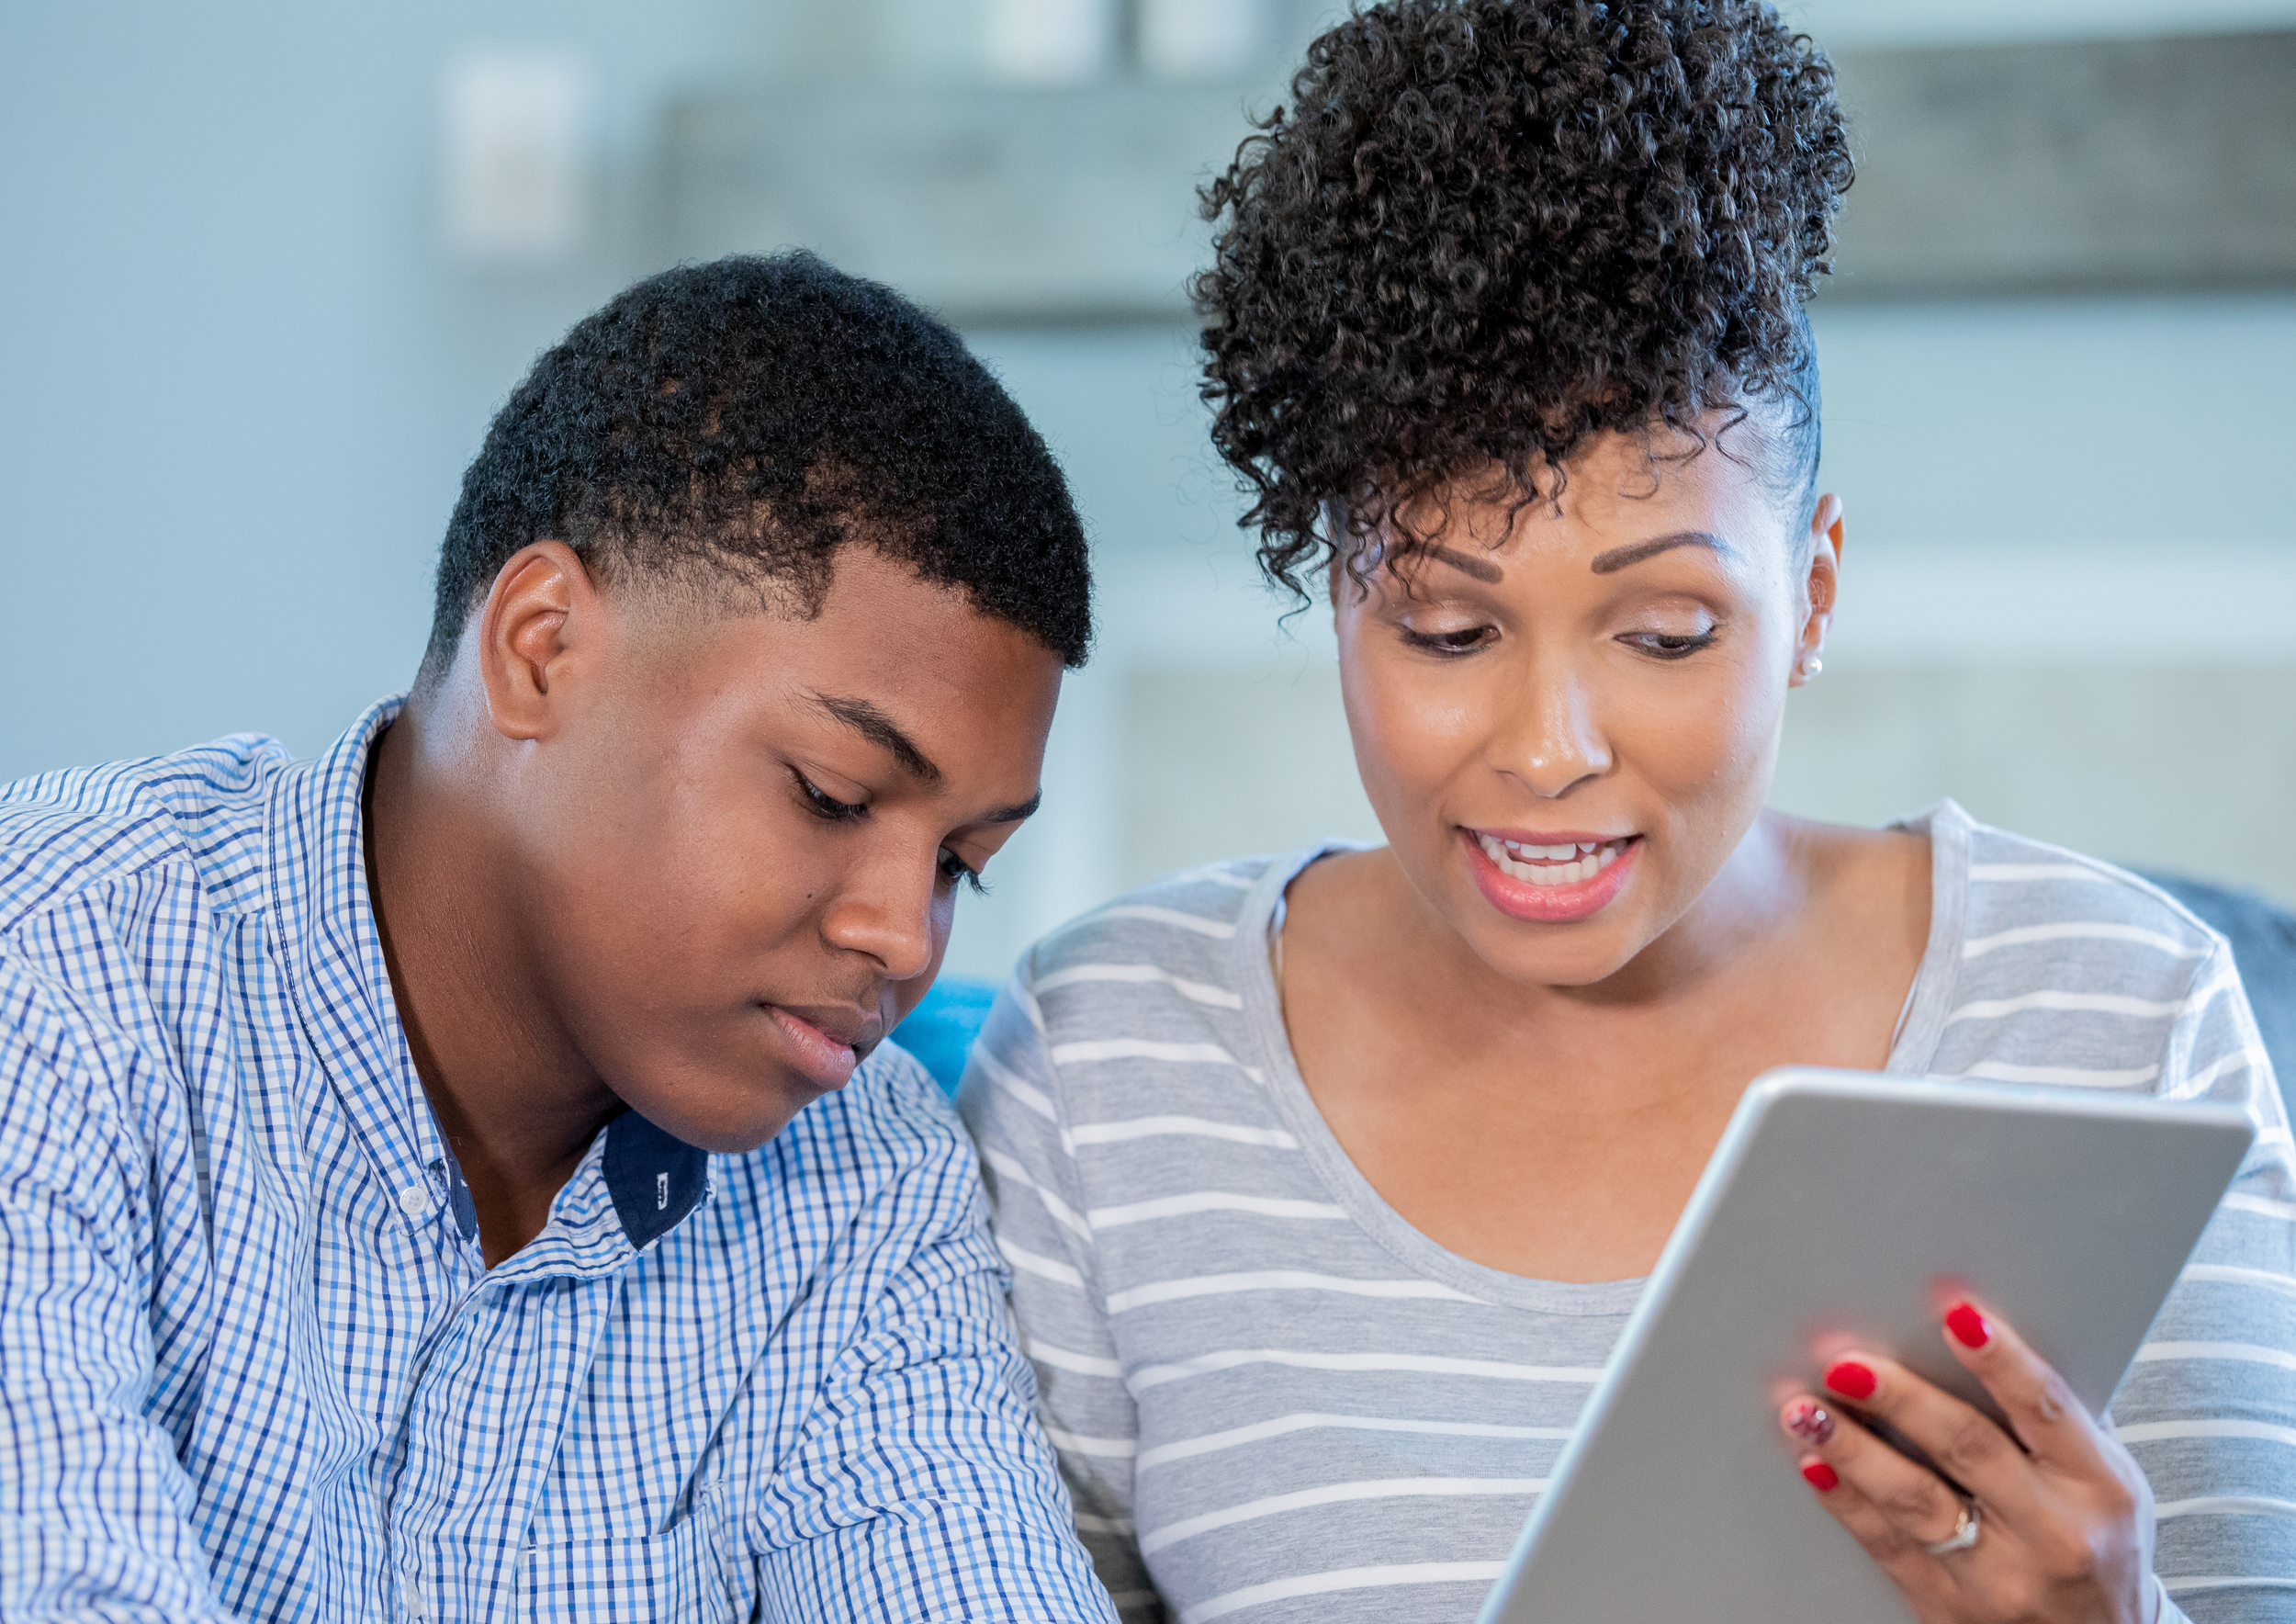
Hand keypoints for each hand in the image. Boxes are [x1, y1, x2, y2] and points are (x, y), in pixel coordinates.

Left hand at [1777, 1302, 2158, 1623]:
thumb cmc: (2097, 1545)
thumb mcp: (2105, 1481)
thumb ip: (2055, 1415)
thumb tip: (1980, 1329)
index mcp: (2099, 1486)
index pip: (2045, 1408)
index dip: (2000, 1360)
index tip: (1955, 1314)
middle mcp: (2052, 1533)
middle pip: (1966, 1449)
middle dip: (1901, 1400)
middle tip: (1846, 1363)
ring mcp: (1999, 1578)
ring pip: (1914, 1503)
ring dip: (1852, 1449)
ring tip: (1805, 1410)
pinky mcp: (1948, 1608)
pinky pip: (1886, 1547)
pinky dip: (1845, 1501)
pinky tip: (1813, 1464)